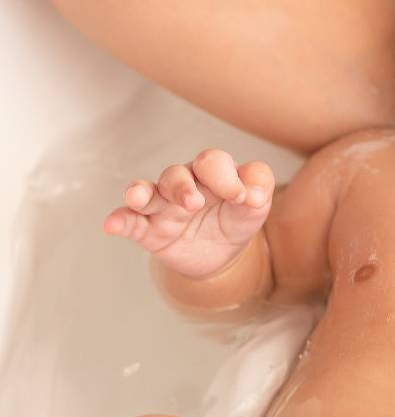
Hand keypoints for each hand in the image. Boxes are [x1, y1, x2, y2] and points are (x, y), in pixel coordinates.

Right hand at [102, 149, 274, 278]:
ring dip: (143, 193)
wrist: (223, 254)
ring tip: (138, 197)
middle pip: (176, 174)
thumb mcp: (256, 204)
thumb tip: (254, 194)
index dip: (225, 177)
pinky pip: (131, 222)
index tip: (241, 198)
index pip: (212, 162)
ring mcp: (164, 207)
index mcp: (212, 173)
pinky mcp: (149, 230)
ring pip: (149, 192)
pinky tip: (112, 224)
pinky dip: (121, 220)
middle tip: (194, 203)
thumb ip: (259, 187)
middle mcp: (185, 184)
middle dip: (182, 186)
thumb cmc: (237, 217)